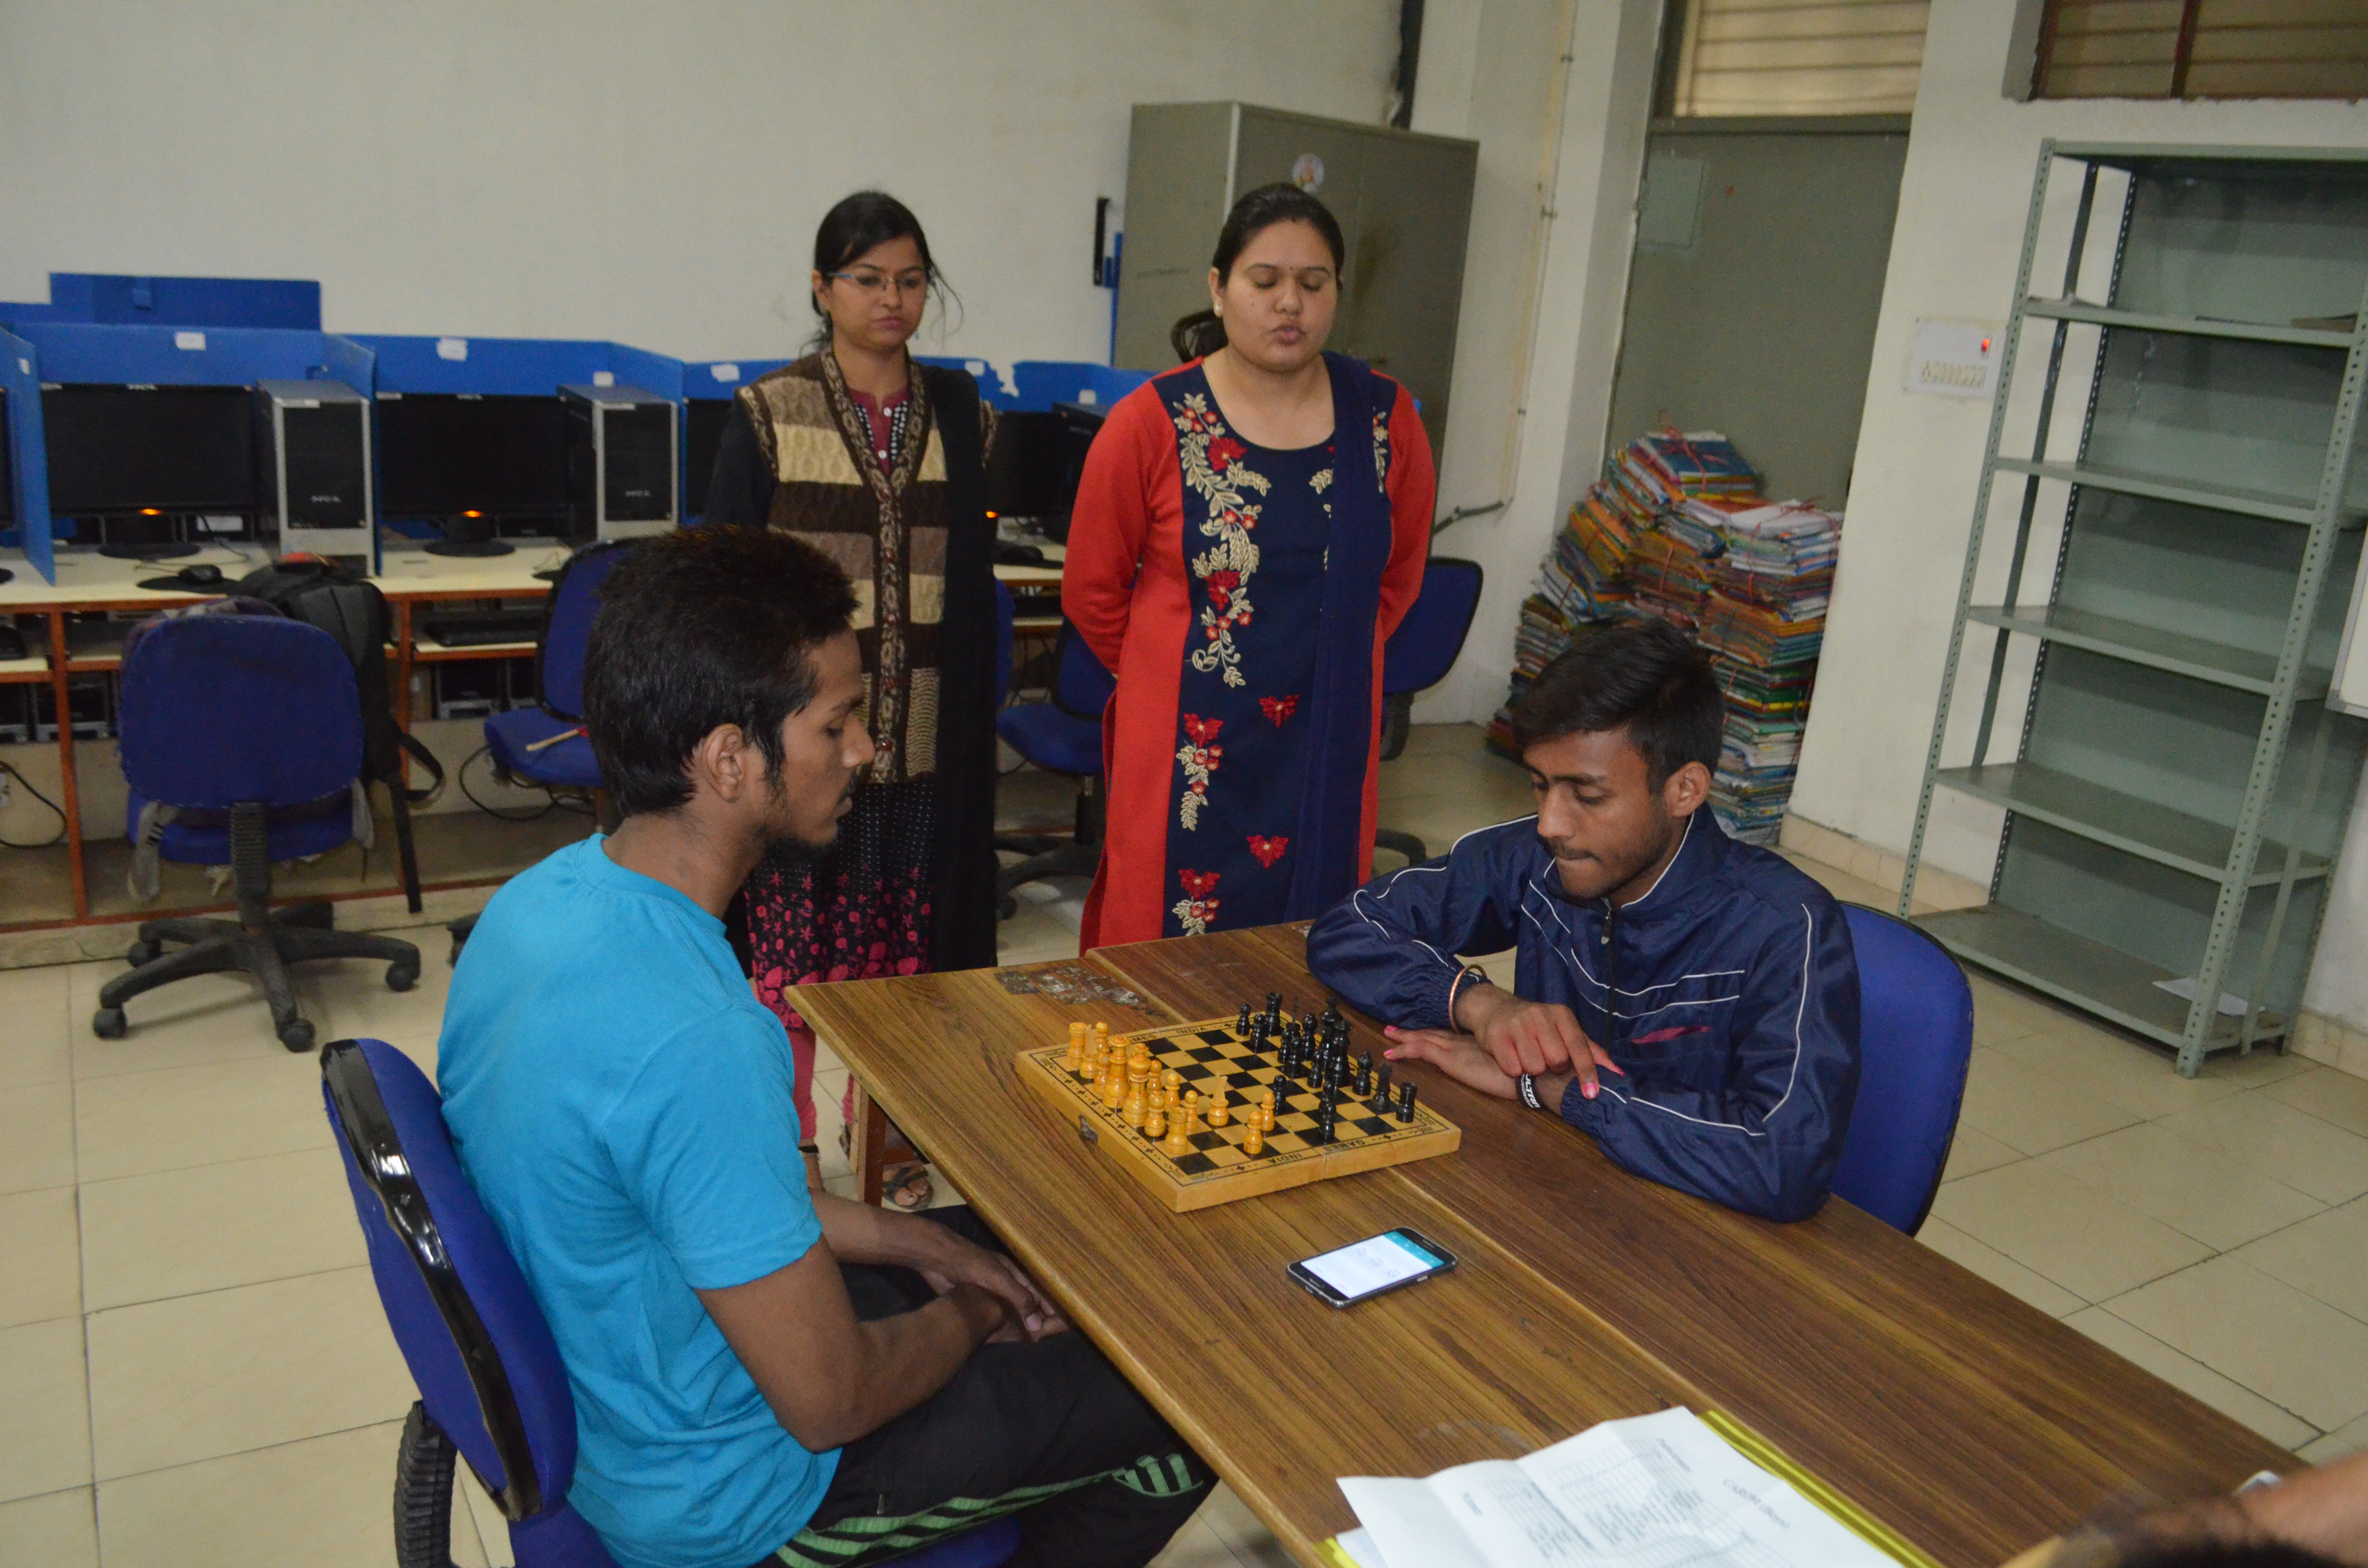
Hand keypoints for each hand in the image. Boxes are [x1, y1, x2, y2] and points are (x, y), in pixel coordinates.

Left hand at [918, 1241, 1068, 1341]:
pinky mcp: (977, 1302)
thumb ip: (1019, 1300)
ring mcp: (992, 1294)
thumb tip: (1038, 1326)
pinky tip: (1005, 1340)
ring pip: (1011, 1312)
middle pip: (1027, 1304)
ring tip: (1031, 1344)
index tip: (1064, 1326)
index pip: (1040, 1293)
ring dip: (1019, 1325)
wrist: (937, 1259)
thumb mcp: (999, 1279)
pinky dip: (1001, 1327)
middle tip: (1046, 1340)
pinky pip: (994, 1317)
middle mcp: (1007, 1284)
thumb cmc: (972, 1264)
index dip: (1051, 1309)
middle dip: (1036, 1320)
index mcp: (1016, 1274)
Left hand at [1380, 1027, 1523, 1098]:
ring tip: (1387, 1036)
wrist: (1532, 1074)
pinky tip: (1392, 1053)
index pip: (1447, 1036)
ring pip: (1423, 1039)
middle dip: (1413, 1032)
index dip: (1431, 1033)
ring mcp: (1455, 1050)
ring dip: (1404, 1038)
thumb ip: (1498, 1063)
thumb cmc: (1526, 1072)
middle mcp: (1462, 1043)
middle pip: (1431, 1034)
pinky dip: (1405, 1050)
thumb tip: (1501, 1069)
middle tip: (1393, 1029)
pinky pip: (1422, 1050)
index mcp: (1475, 1044)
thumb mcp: (1508, 1065)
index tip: (1418, 1032)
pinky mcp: (1451, 1060)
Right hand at [1450, 986, 1623, 1096]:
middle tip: (1545, 1059)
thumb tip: (1617, 1073)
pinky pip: (1512, 1068)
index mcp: (1562, 1014)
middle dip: (1552, 1067)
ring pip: (1534, 1067)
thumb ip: (1590, 1051)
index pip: (1579, 1046)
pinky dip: (1514, 1070)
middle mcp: (1540, 1015)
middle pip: (1557, 1060)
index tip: (1592, 1094)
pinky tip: (1512, 1057)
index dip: (1587, 1072)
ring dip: (1532, 1070)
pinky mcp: (1496, 1035)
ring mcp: (1517, 1024)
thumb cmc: (1537, 1025)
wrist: (1495, 1009)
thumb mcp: (1564, 1031)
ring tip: (1526, 1056)